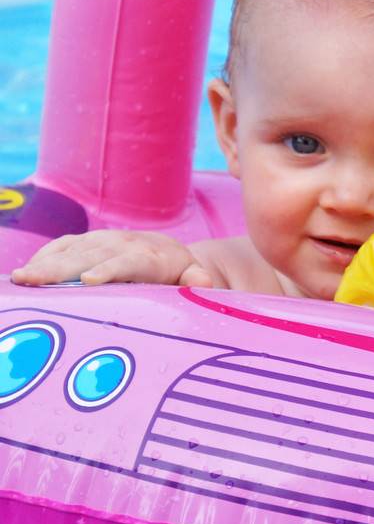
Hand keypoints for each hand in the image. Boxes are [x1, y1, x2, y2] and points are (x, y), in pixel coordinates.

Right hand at [10, 230, 213, 287]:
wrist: (168, 250)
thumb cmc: (181, 272)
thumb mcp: (194, 276)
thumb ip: (198, 280)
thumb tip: (204, 282)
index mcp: (148, 256)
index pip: (126, 263)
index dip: (108, 270)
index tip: (88, 281)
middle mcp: (120, 244)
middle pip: (87, 257)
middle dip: (59, 269)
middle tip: (32, 280)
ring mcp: (98, 241)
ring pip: (68, 251)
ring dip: (42, 264)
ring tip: (19, 279)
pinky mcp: (83, 242)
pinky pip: (60, 247)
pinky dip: (41, 258)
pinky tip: (23, 275)